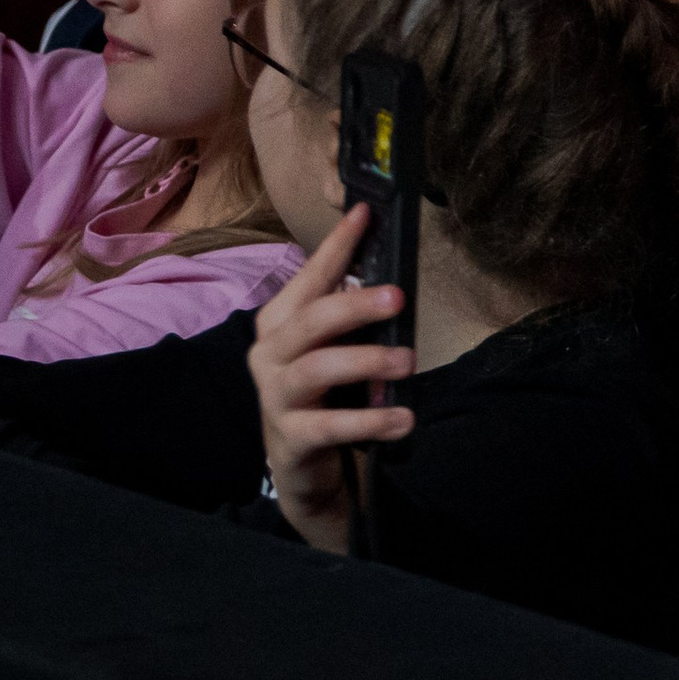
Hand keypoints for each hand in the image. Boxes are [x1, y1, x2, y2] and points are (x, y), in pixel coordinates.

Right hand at [250, 207, 415, 554]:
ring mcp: (275, 396)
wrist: (304, 465)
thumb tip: (391, 278)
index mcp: (281, 323)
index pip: (310, 277)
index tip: (364, 214)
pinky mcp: (290, 438)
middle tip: (397, 297)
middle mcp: (270, 354)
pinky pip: (328, 426)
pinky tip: (403, 418)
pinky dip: (368, 421)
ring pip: (316, 368)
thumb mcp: (336, 347)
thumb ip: (352, 317)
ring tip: (408, 362)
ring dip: (366, 361)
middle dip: (353, 305)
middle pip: (310, 321)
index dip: (336, 246)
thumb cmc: (325, 392)